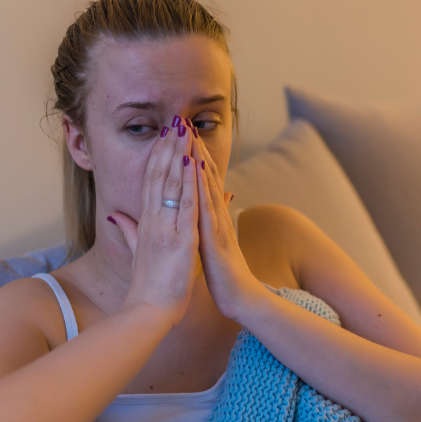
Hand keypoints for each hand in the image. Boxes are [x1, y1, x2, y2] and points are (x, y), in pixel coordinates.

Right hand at [108, 118, 202, 325]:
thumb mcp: (135, 253)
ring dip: (178, 155)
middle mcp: (153, 220)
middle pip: (158, 175)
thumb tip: (114, 216)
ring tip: (184, 130)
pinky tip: (192, 162)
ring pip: (171, 184)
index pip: (150, 182)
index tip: (164, 136)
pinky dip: (188, 182)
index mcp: (145, 223)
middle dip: (168, 147)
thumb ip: (126, 232)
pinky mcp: (180, 239)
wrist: (149, 310)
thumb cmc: (148, 285)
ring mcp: (166, 228)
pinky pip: (185, 205)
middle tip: (175, 121)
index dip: (157, 157)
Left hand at [191, 133, 265, 322]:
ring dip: (199, 160)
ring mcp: (218, 225)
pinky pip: (208, 208)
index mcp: (210, 219)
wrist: (241, 298)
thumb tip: (207, 210)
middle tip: (183, 122)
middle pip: (204, 177)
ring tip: (190, 136)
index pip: (200, 182)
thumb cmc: (224, 275)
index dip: (190, 158)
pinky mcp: (217, 238)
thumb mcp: (210, 245)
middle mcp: (216, 216)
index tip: (180, 136)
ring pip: (207, 187)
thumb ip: (208, 225)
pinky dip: (202, 188)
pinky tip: (197, 170)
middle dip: (194, 149)